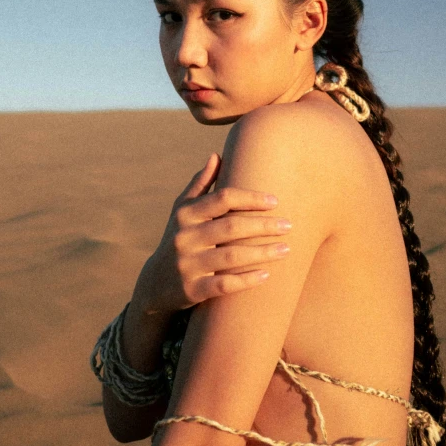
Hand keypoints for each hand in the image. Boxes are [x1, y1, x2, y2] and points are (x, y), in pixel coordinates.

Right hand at [137, 152, 291, 313]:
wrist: (156, 282)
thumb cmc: (180, 237)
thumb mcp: (183, 211)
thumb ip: (200, 184)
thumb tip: (216, 155)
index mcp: (186, 214)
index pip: (223, 199)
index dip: (250, 198)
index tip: (275, 201)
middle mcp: (184, 237)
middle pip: (230, 227)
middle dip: (263, 225)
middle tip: (289, 225)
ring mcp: (187, 264)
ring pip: (231, 256)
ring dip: (262, 252)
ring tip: (286, 249)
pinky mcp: (191, 290)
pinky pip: (223, 285)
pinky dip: (246, 280)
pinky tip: (267, 275)